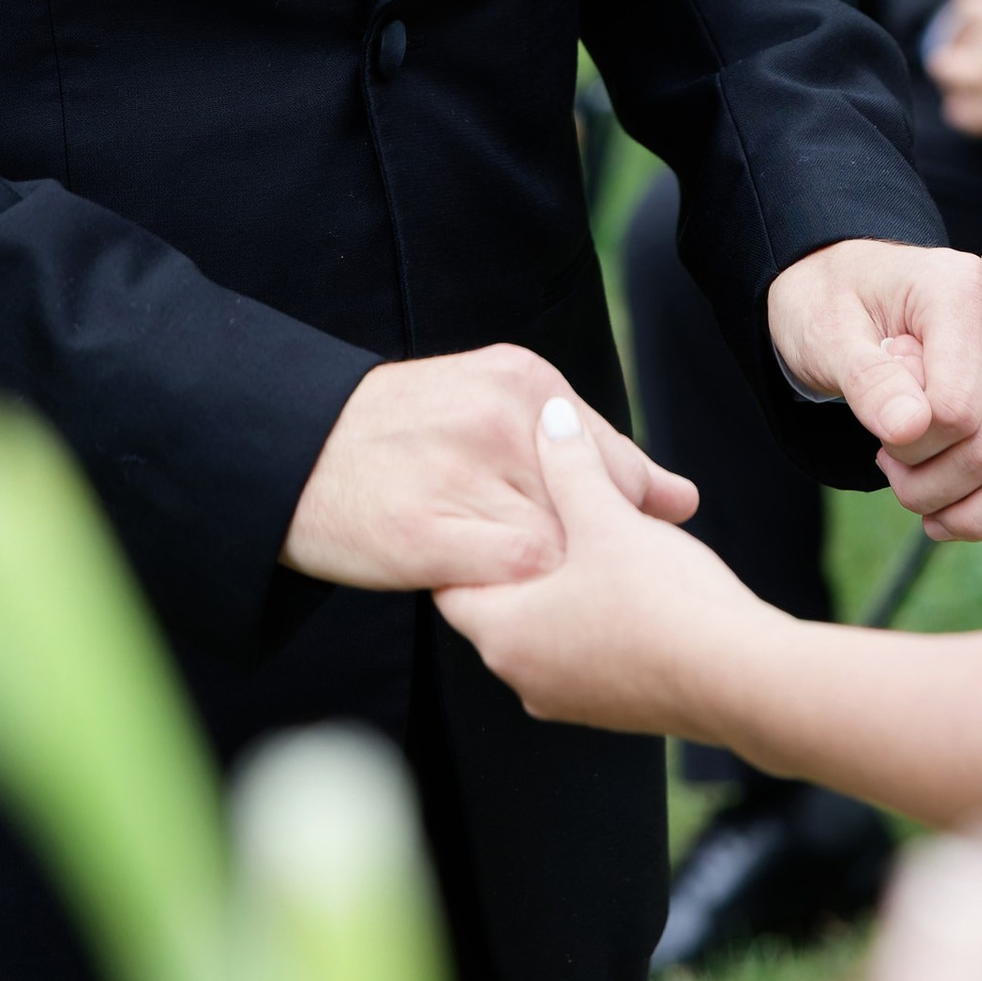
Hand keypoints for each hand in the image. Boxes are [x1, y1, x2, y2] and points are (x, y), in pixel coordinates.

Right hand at [281, 347, 696, 591]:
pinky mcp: (433, 530)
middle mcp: (504, 416)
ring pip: (560, 546)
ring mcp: (468, 471)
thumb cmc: (405, 436)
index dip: (625, 518)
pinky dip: (520, 597)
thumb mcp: (496, 409)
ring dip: (559, 579)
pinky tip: (503, 602)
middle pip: (594, 507)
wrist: (298, 451)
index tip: (632, 554)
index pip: (612, 462)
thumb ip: (586, 451)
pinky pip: (513, 575)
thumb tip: (682, 498)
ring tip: (542, 595)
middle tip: (588, 586)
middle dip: (598, 554)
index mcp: (524, 379)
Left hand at [440, 395, 771, 736]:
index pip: (453, 580)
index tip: (486, 499)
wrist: (740, 681)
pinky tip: (632, 579)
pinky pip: (585, 649)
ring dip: (565, 583)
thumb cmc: (663, 604)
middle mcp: (525, 677)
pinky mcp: (613, 706)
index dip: (472, 533)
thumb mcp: (608, 518)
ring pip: (547, 626)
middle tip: (547, 507)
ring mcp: (570, 699)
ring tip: (598, 536)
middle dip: (525, 552)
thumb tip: (552, 420)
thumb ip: (573, 464)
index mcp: (504, 635)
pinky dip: (595, 612)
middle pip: (502, 601)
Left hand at [767, 236, 981, 543]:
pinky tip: (955, 507)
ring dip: (972, 506)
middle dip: (938, 485)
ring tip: (917, 489)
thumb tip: (909, 428)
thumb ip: (867, 381)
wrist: (846, 292)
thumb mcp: (826, 338)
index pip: (957, 409)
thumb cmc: (830, 308)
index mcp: (961, 288)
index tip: (878, 437)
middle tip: (891, 469)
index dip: (912, 448)